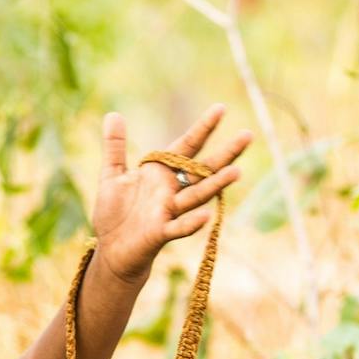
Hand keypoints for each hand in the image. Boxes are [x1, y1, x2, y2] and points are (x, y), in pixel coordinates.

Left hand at [91, 105, 250, 284]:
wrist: (110, 250)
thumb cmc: (114, 214)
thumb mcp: (111, 176)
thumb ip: (115, 147)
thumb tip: (114, 114)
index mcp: (161, 172)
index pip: (186, 146)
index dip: (203, 128)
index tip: (221, 108)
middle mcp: (171, 190)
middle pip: (203, 169)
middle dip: (225, 154)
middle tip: (248, 136)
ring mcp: (169, 211)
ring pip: (196, 196)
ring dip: (215, 185)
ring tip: (236, 172)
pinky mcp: (160, 233)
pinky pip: (179, 227)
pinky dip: (191, 223)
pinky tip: (206, 216)